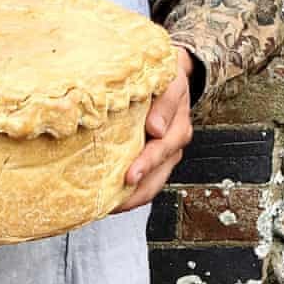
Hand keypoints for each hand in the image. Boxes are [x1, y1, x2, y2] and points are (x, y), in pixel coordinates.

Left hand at [112, 46, 194, 214]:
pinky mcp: (150, 162)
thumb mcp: (170, 79)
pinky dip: (126, 194)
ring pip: (149, 187)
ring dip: (129, 199)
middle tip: (112, 204)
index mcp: (177, 128)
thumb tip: (157, 129)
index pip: (162, 152)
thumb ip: (165, 101)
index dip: (146, 165)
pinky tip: (108, 200)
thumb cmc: (166, 76)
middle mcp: (172, 147)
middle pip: (156, 178)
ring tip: (106, 208)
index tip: (130, 176)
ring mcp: (161, 157)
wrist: (168, 75)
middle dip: (134, 194)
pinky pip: (141, 184)